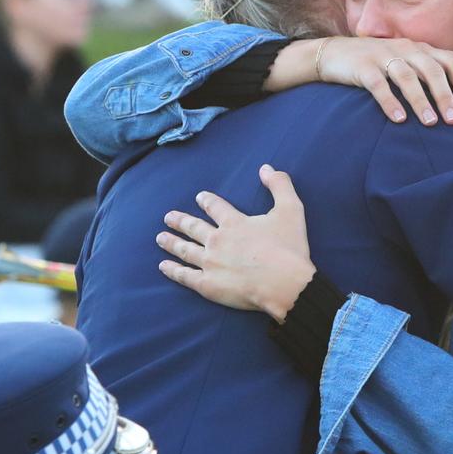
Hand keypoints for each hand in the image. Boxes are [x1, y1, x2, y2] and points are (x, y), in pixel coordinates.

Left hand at [157, 165, 315, 321]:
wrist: (285, 284)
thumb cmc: (289, 248)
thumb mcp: (291, 209)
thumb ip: (280, 185)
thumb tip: (266, 168)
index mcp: (234, 223)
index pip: (215, 207)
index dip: (207, 201)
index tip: (199, 197)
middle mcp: (217, 240)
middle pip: (194, 228)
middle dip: (180, 221)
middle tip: (168, 217)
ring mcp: (210, 263)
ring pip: (185, 250)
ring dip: (172, 242)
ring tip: (160, 238)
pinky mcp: (208, 285)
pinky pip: (185, 276)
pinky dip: (173, 270)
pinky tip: (164, 266)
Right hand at [319, 37, 452, 125]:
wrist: (332, 53)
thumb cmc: (375, 64)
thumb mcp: (403, 63)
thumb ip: (424, 76)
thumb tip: (452, 103)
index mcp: (419, 48)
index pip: (449, 60)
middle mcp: (404, 48)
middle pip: (431, 69)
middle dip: (445, 95)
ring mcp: (382, 55)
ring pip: (407, 76)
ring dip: (420, 101)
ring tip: (430, 123)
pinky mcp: (362, 66)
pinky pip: (378, 84)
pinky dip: (390, 101)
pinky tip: (399, 119)